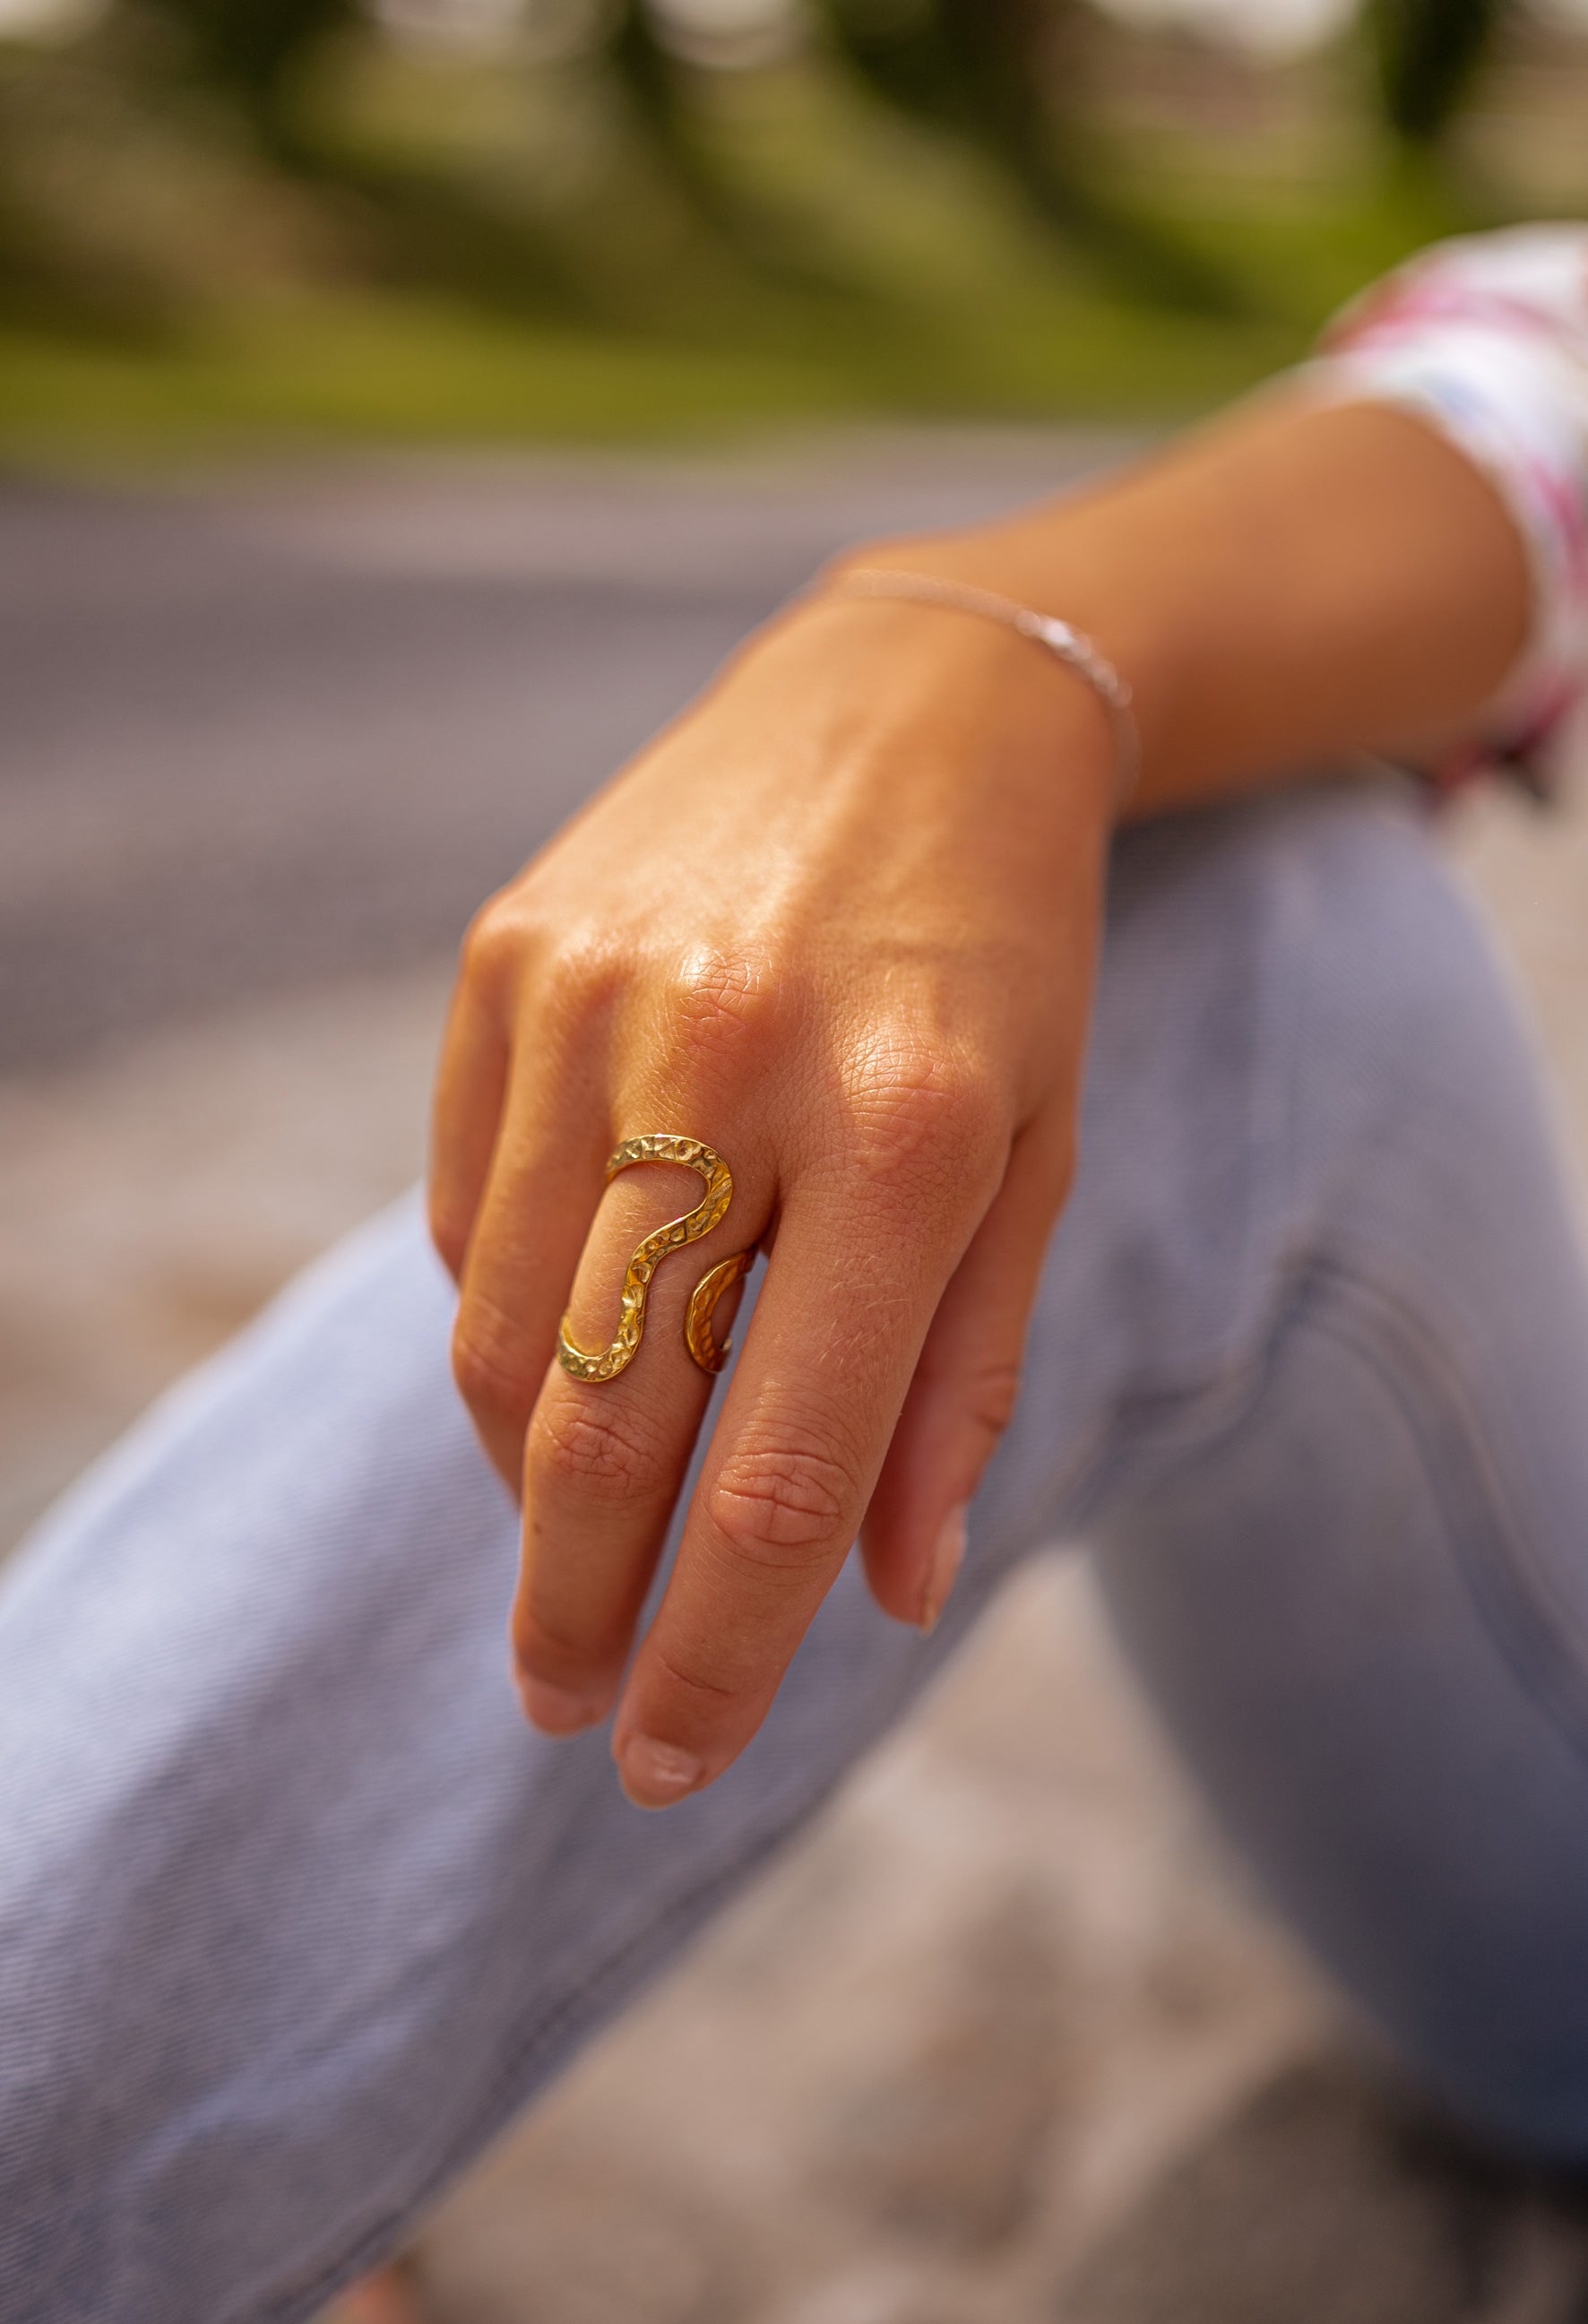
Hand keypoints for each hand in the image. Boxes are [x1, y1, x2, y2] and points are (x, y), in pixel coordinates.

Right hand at [428, 577, 1117, 1806]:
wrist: (912, 702)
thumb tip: (879, 1597)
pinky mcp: (506, 958)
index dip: (720, 1650)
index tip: (672, 1759)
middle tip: (565, 1709)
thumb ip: (958, 1386)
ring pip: (501, 1331)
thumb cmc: (1003, 961)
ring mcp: (590, 1001)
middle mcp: (725, 1064)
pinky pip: (467, 1208)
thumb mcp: (1040, 1161)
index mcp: (902, 1135)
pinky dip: (509, 1313)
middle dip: (574, 1607)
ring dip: (530, 1479)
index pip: (781, 1471)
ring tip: (575, 1539)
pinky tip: (575, 1330)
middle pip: (601, 1426)